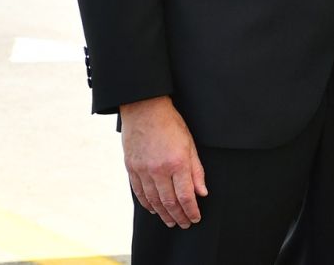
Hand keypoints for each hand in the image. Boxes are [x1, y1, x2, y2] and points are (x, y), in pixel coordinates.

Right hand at [119, 95, 205, 227]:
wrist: (144, 109)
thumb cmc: (171, 124)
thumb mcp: (190, 144)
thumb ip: (196, 171)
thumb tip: (202, 192)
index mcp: (177, 163)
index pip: (186, 196)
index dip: (191, 211)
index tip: (195, 218)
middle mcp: (159, 170)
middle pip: (169, 202)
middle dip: (178, 216)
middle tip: (184, 224)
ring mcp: (143, 170)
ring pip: (153, 200)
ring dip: (163, 214)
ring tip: (170, 221)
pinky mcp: (131, 168)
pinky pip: (139, 192)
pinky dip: (147, 204)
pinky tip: (153, 209)